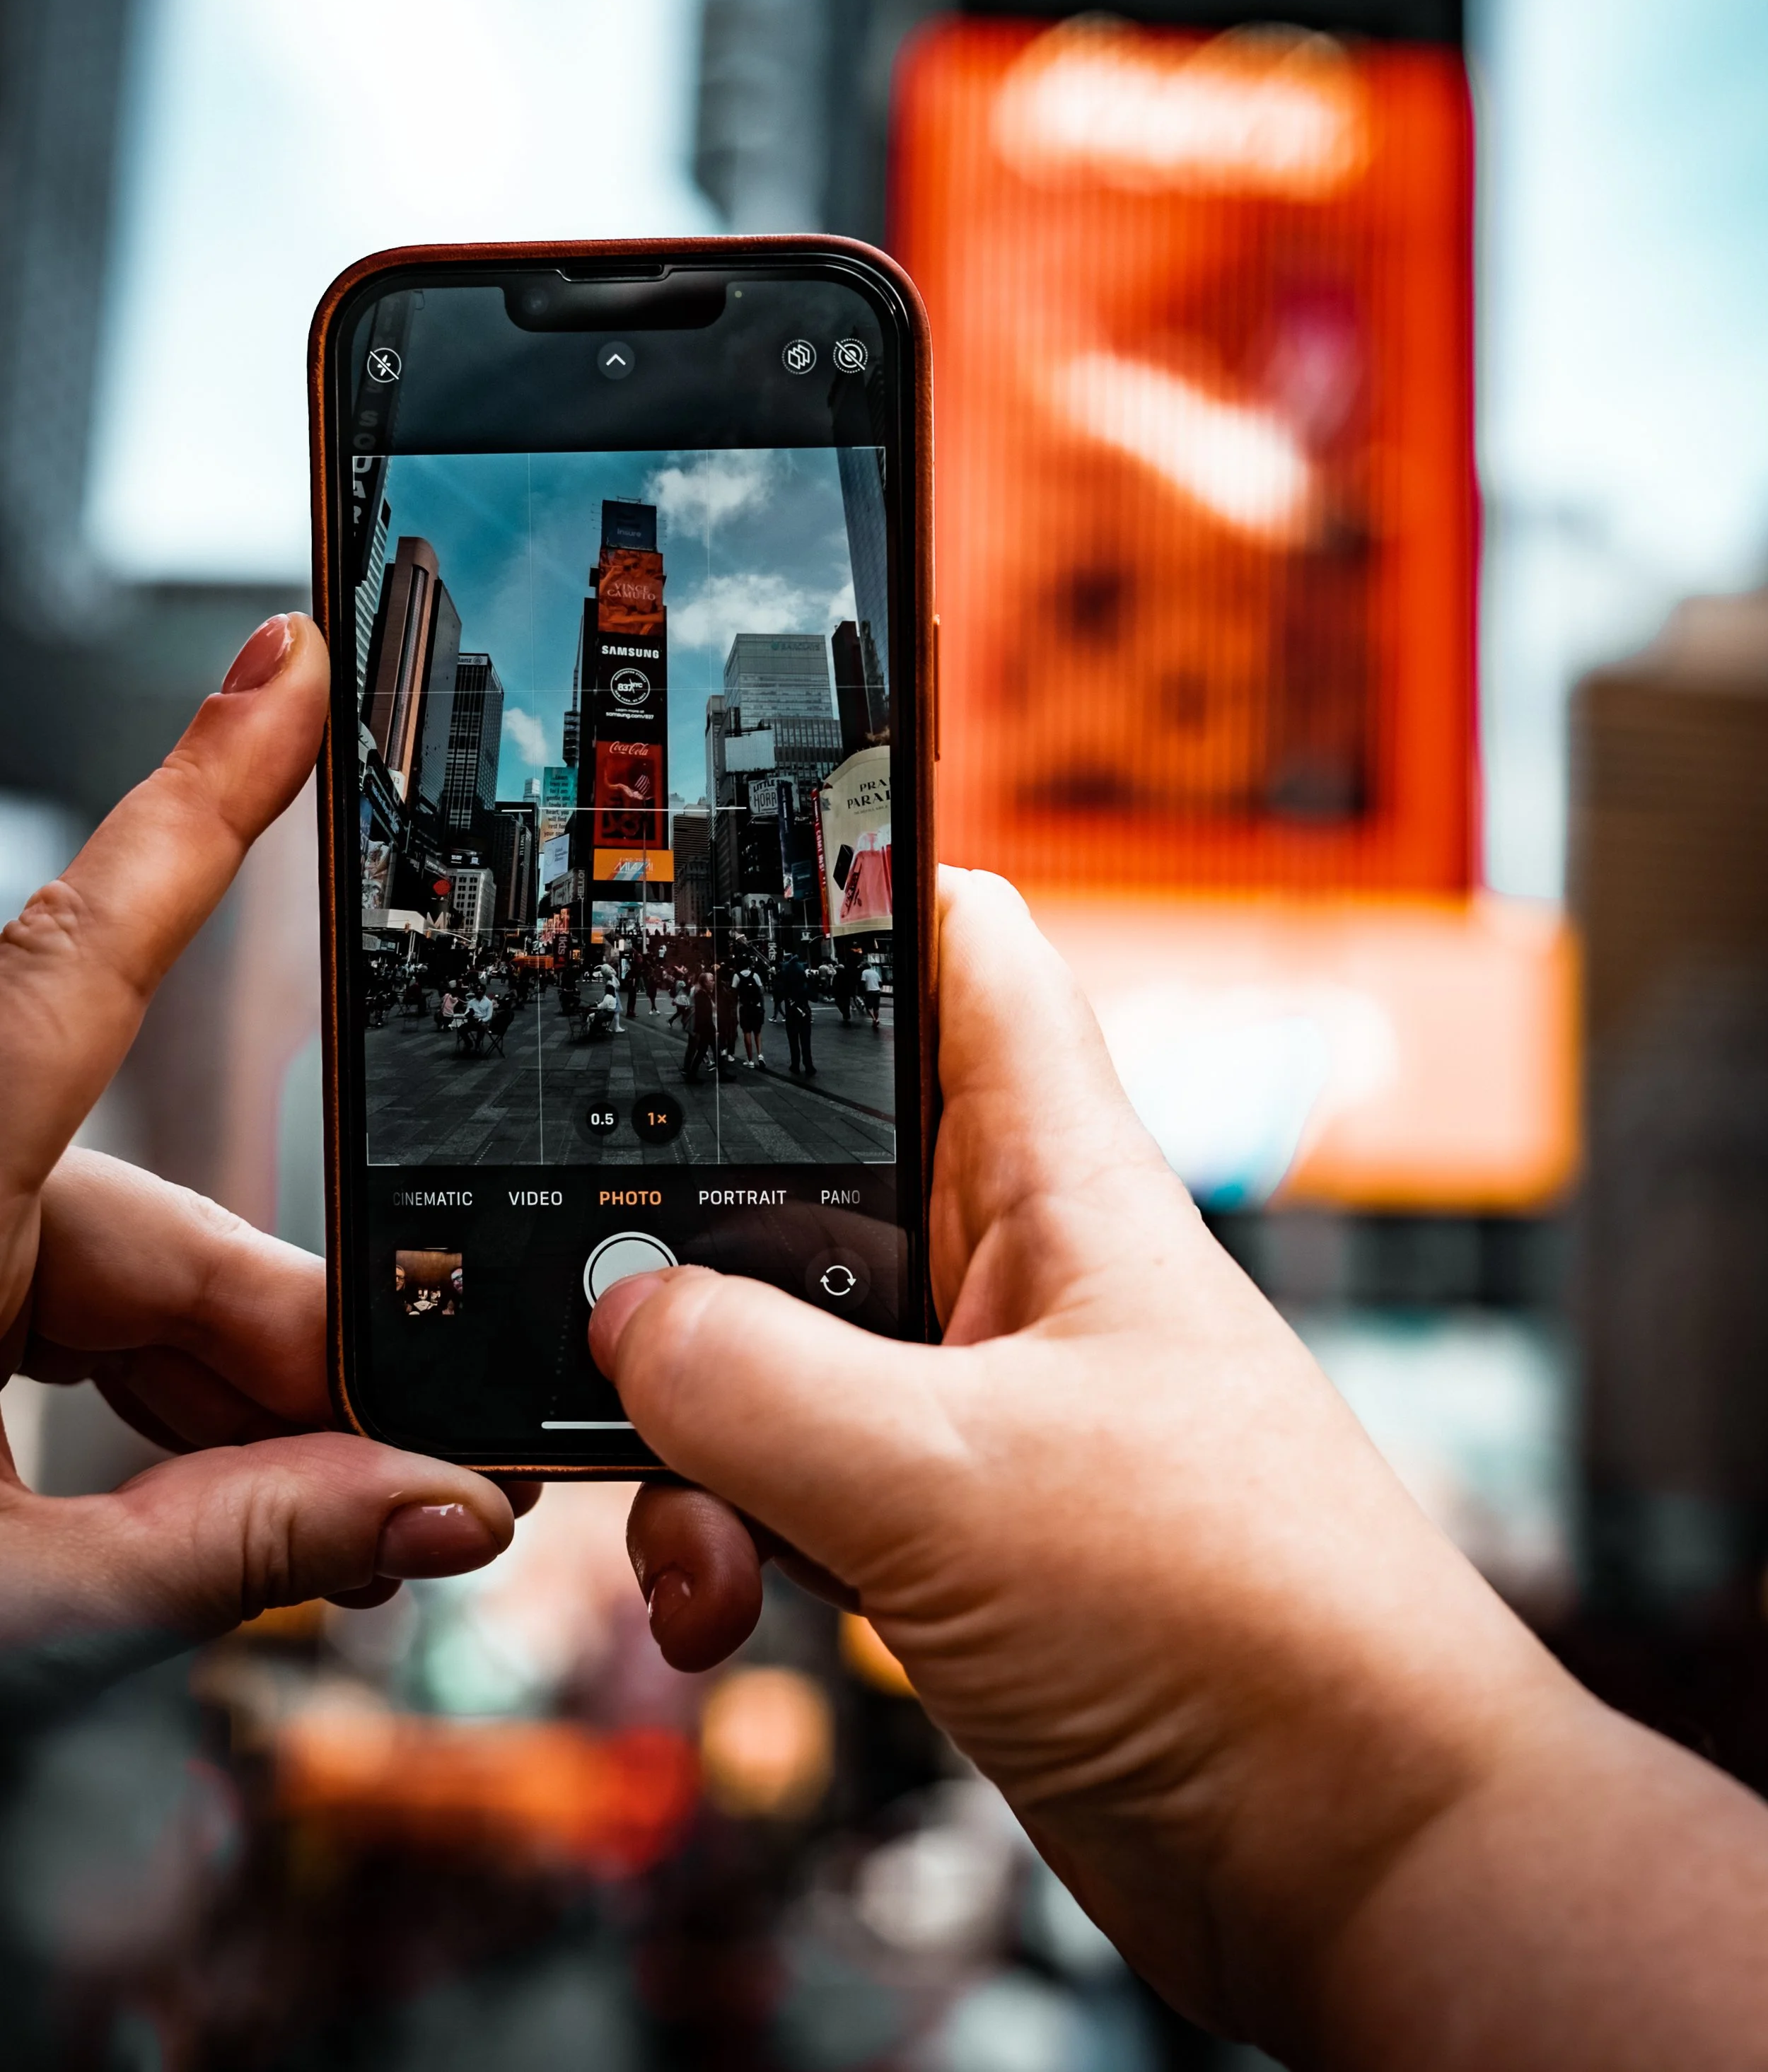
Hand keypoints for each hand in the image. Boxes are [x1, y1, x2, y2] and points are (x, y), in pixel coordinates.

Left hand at [0, 615, 527, 1678]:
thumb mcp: (15, 1616)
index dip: (205, 799)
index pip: (77, 961)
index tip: (289, 664)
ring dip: (226, 1407)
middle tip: (422, 1468)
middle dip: (297, 1358)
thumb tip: (437, 1507)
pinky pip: (51, 1316)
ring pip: (110, 1283)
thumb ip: (238, 1550)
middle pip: (151, 1221)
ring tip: (327, 1532)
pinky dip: (140, 1409)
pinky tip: (221, 1505)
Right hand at [600, 871, 1767, 2067]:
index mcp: (1060, 1186)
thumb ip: (760, 1388)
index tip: (704, 900)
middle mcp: (1021, 1272)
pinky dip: (740, 1526)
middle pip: (822, 1163)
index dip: (850, 894)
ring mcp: (990, 1401)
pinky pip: (807, 1476)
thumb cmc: (1244, 1630)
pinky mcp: (965, 1526)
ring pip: (791, 1343)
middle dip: (699, 1230)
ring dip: (703, 1421)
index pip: (962, 956)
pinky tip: (724, 1601)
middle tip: (602, 1294)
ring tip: (688, 1527)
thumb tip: (625, 1316)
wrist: (1358, 1858)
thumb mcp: (952, 1484)